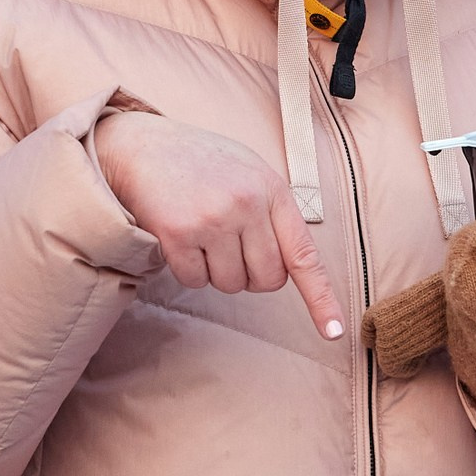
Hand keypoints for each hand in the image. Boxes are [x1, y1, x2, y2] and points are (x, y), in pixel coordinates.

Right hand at [92, 111, 347, 340]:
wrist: (141, 145)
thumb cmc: (200, 162)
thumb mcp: (250, 172)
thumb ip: (273, 212)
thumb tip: (290, 265)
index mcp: (273, 190)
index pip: (304, 255)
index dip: (321, 297)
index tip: (333, 330)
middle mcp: (247, 205)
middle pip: (267, 280)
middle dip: (250, 275)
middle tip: (230, 247)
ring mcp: (213, 219)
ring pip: (231, 285)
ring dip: (216, 272)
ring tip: (202, 235)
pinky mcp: (178, 233)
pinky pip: (195, 281)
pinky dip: (188, 270)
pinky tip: (180, 239)